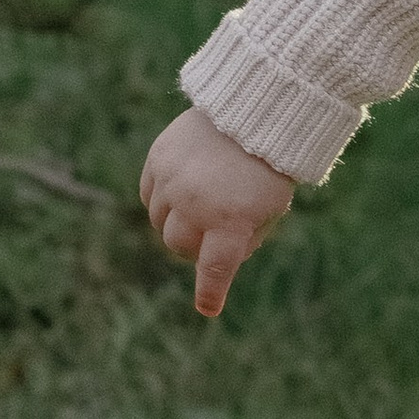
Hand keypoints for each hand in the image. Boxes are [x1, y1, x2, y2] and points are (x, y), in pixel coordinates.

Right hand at [139, 105, 294, 317]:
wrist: (255, 110)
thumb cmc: (268, 165)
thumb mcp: (270, 208)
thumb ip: (244, 239)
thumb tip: (212, 261)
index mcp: (231, 221)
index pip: (214, 269)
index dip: (210, 292)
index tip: (208, 308)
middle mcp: (197, 204)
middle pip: (179, 246)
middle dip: (193, 247)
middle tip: (209, 234)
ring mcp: (174, 181)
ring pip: (160, 221)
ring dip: (176, 221)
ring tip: (199, 203)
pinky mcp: (158, 159)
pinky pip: (149, 195)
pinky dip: (163, 199)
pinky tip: (181, 188)